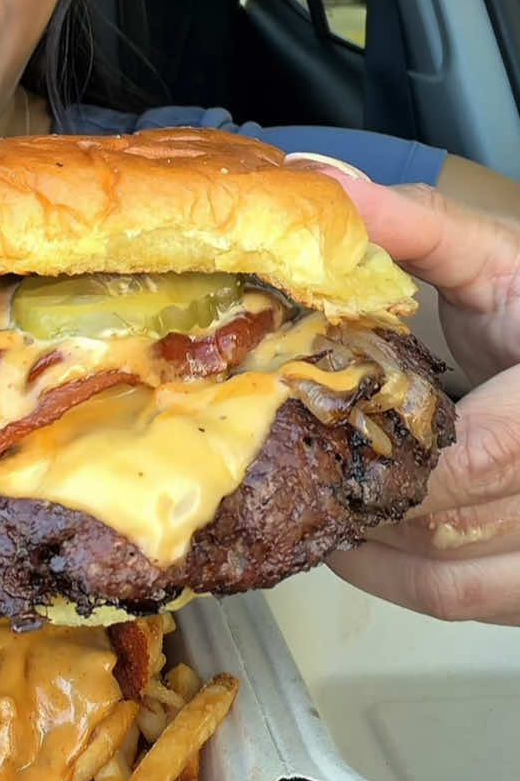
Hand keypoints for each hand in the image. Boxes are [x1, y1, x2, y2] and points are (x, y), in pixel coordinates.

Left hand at [319, 177, 519, 624]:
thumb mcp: (497, 257)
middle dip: (361, 498)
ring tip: (311, 506)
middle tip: (283, 468)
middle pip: (453, 521)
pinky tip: (357, 550)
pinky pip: (474, 603)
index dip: (393, 461)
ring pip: (459, 577)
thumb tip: (315, 177)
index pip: (480, 456)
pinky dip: (408, 585)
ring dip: (375, 550)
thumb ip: (416, 225)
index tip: (313, 436)